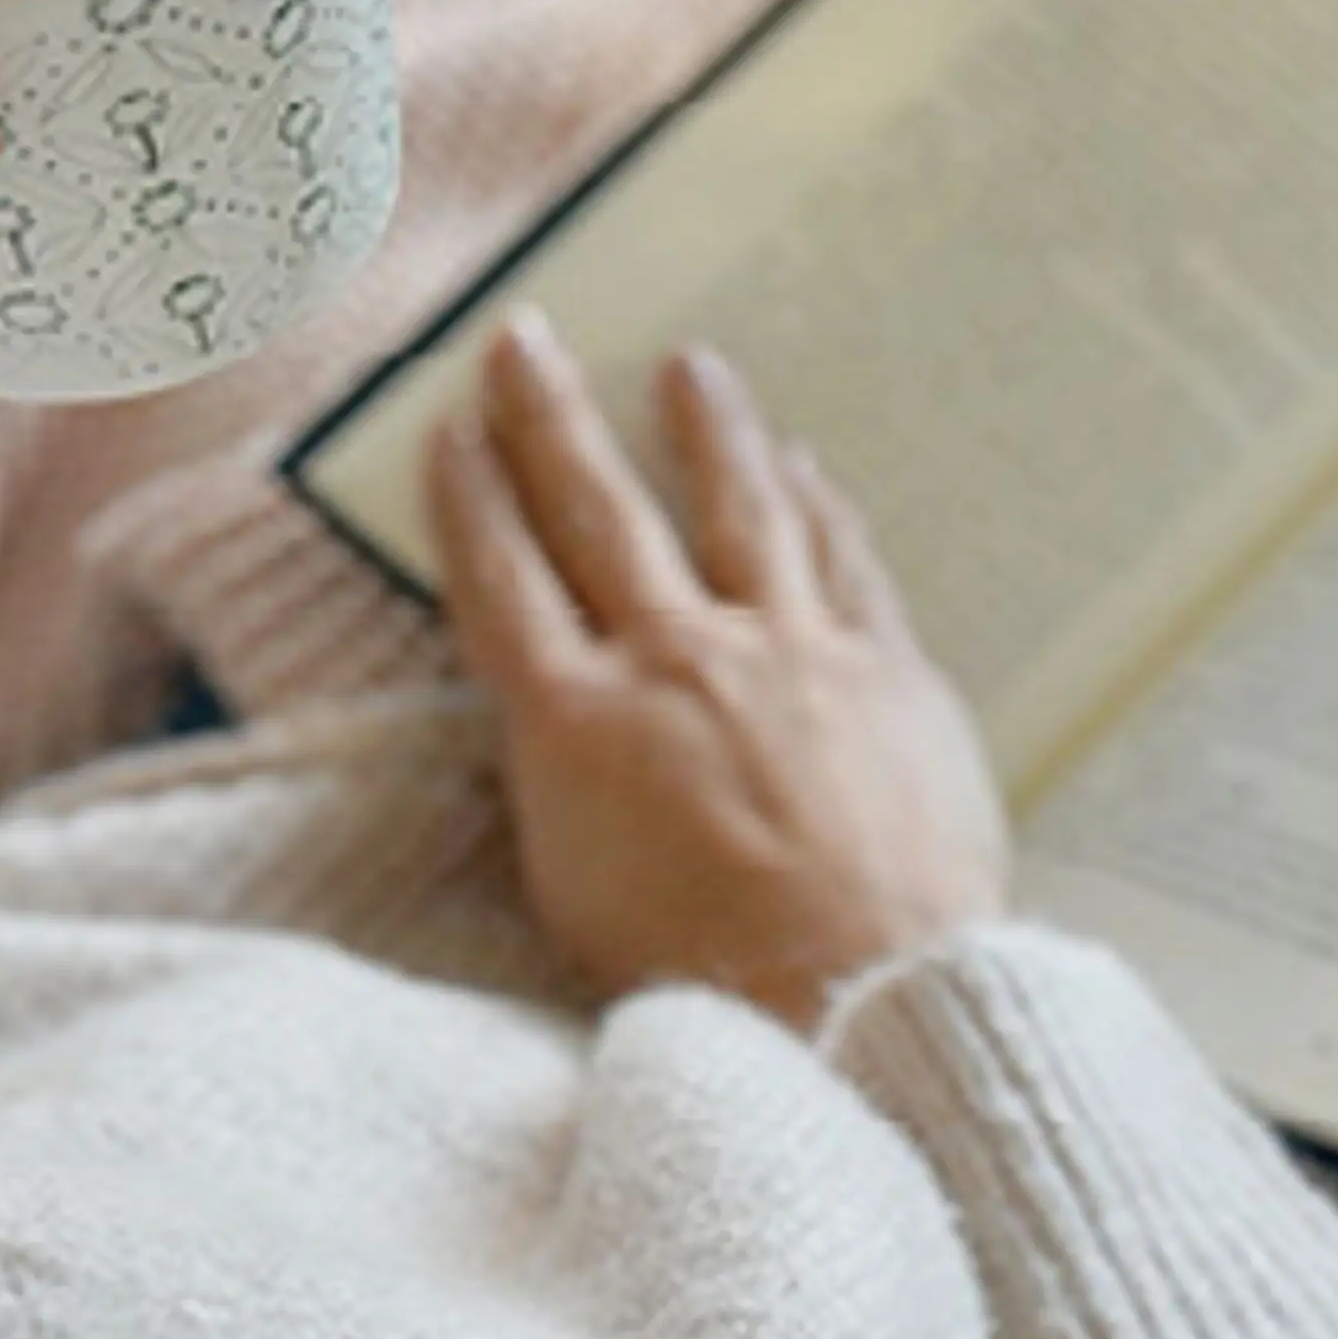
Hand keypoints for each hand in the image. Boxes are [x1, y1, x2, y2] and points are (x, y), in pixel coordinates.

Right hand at [428, 313, 1009, 1031]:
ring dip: (706, 428)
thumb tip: (556, 712)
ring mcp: (787, 653)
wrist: (858, 1000)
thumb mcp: (572, 888)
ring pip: (737, 505)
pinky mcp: (884, 669)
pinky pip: (842, 559)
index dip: (469, 497)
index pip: (501, 577)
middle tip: (527, 338)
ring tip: (689, 364)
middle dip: (552, 417)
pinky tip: (805, 466)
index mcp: (576, 721)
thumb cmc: (706, 982)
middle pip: (598, 510)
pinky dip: (818, 505)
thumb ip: (557, 778)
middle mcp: (674, 660)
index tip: (453, 429)